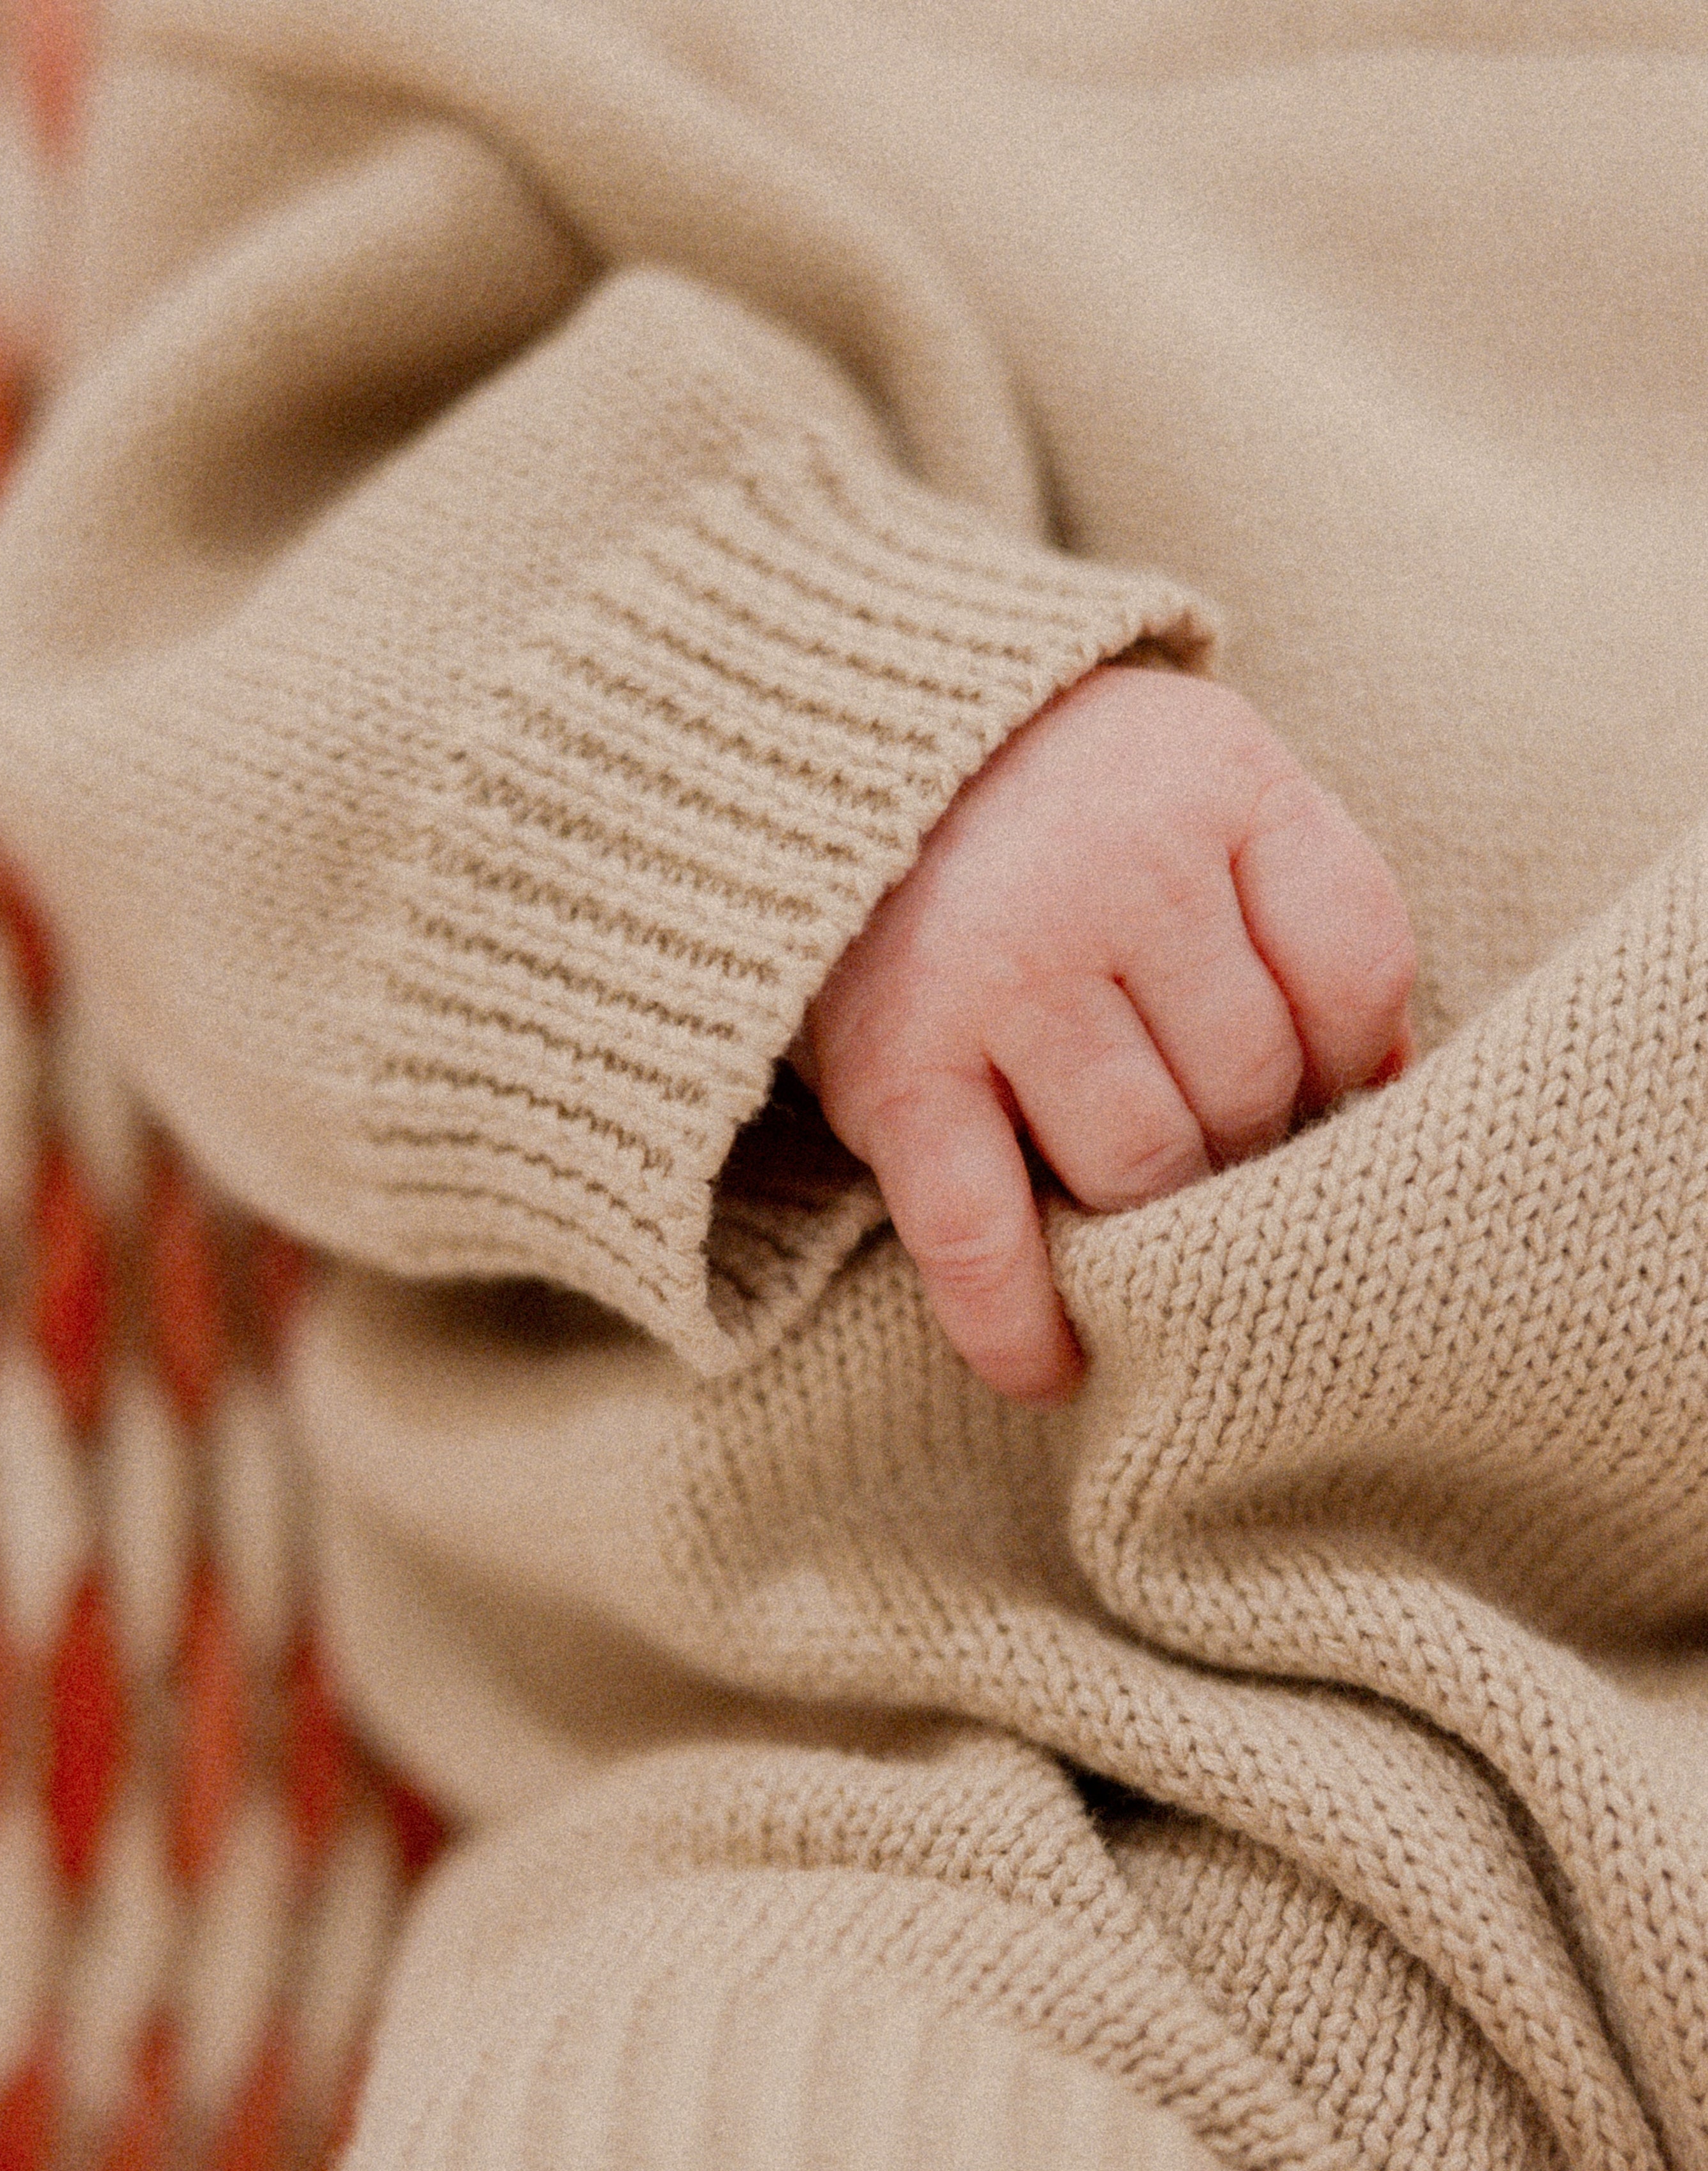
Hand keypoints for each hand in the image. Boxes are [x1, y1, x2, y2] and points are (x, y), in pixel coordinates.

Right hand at [796, 663, 1414, 1401]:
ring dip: (1151, 1218)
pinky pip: (980, 1237)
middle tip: (1201, 1147)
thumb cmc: (1059, 804)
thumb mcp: (1208, 791)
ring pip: (1142, 1166)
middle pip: (1250, 1083)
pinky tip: (1053, 1368)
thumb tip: (1387, 1091)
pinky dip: (1019, 1325)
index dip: (1350, 1057)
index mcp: (1216, 781)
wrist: (835, 750)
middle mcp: (1116, 870)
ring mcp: (1002, 973)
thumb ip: (1308, 912)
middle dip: (1244, 1143)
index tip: (1307, 1079)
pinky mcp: (896, 1072)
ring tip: (1129, 1211)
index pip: (1354, 970)